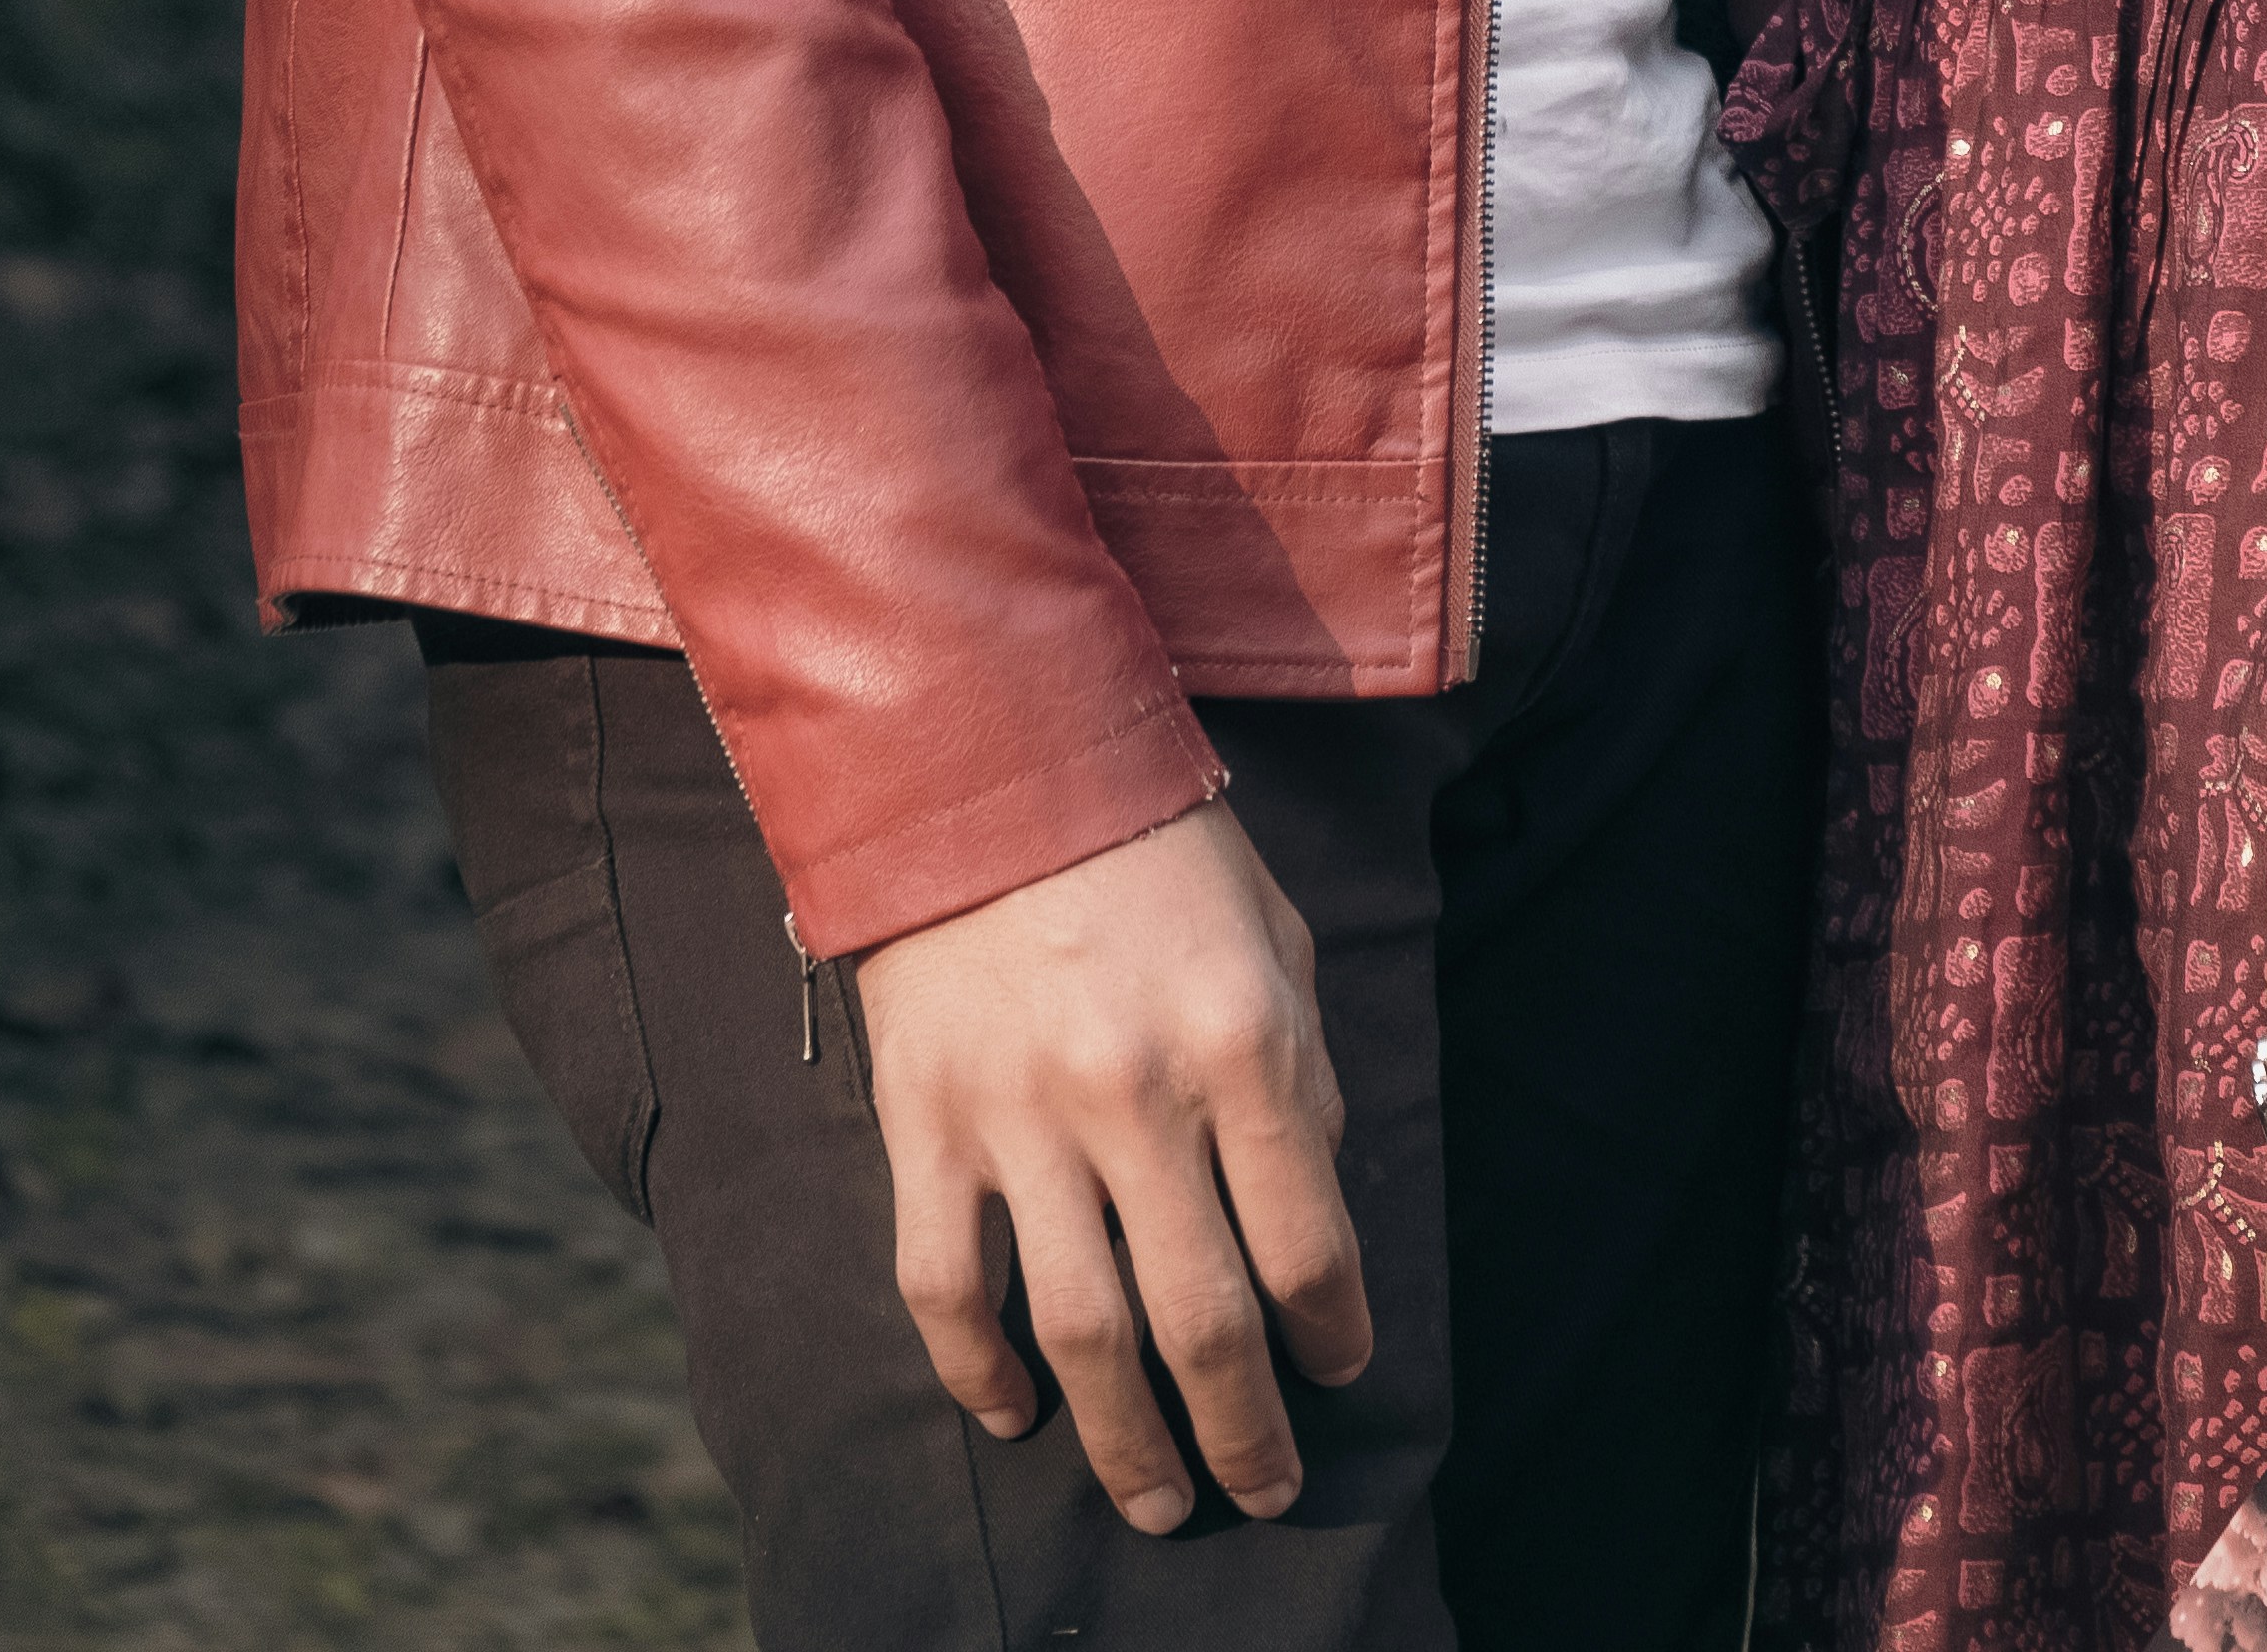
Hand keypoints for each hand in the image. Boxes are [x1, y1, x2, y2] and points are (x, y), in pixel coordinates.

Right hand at [853, 799, 1371, 1531]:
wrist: (985, 759)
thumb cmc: (1151, 845)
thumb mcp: (1270, 934)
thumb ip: (1302, 1069)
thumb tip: (1315, 1201)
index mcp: (1240, 1043)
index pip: (1307, 1242)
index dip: (1333, 1331)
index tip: (1340, 1369)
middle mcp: (1136, 1096)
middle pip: (1204, 1321)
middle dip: (1246, 1432)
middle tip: (1266, 1490)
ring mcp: (1021, 1118)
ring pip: (1082, 1336)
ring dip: (1127, 1446)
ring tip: (1161, 1506)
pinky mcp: (925, 1122)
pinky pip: (944, 1288)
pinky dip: (976, 1373)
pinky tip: (1015, 1418)